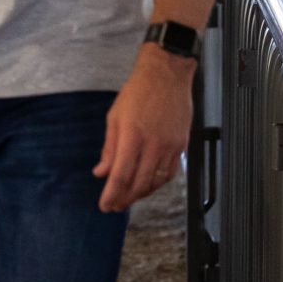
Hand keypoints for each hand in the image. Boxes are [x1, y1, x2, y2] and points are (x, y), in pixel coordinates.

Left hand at [94, 49, 195, 212]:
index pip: (120, 176)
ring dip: (141, 194)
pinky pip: (169, 173)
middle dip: (125, 199)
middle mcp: (152, 144)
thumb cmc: (139, 92)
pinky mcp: (181, 145)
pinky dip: (158, 183)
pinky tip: (148, 185)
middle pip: (139, 184)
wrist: (166, 75)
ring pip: (156, 182)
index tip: (105, 205)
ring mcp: (169, 146)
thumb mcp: (114, 118)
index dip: (111, 195)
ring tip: (130, 197)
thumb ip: (108, 149)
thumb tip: (101, 171)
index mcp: (132, 137)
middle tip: (116, 205)